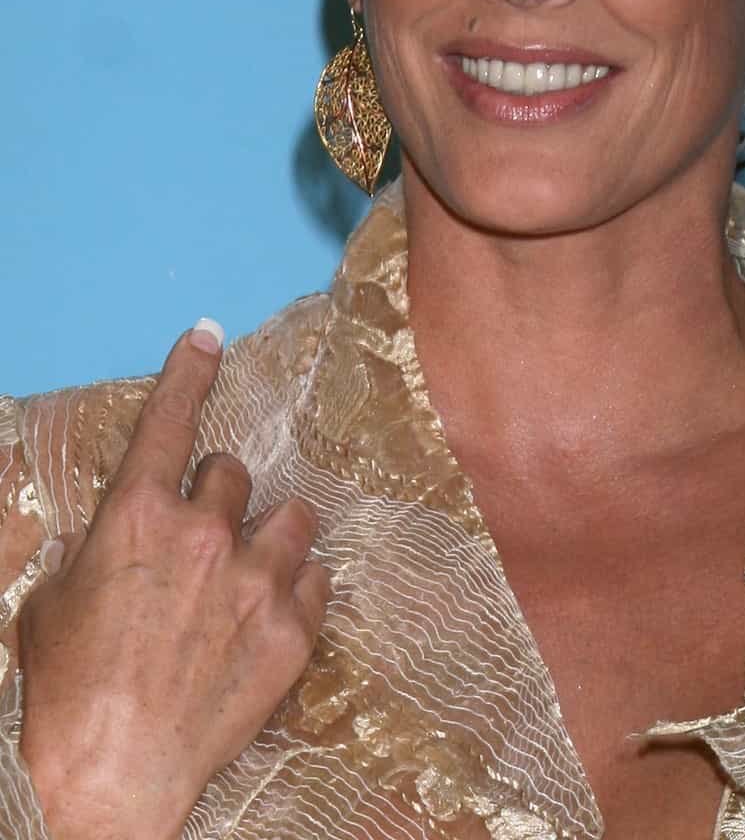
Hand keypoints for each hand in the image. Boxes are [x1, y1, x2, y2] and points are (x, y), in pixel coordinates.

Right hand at [19, 323, 329, 839]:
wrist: (109, 778)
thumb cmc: (67, 690)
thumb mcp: (55, 601)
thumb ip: (100, 550)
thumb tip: (123, 539)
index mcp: (138, 517)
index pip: (171, 420)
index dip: (189, 370)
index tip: (208, 335)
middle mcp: (204, 533)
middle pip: (234, 472)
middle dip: (219, 499)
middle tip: (203, 542)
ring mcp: (256, 579)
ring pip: (293, 516)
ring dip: (272, 535)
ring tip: (252, 570)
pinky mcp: (292, 629)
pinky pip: (319, 577)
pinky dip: (299, 589)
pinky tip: (272, 615)